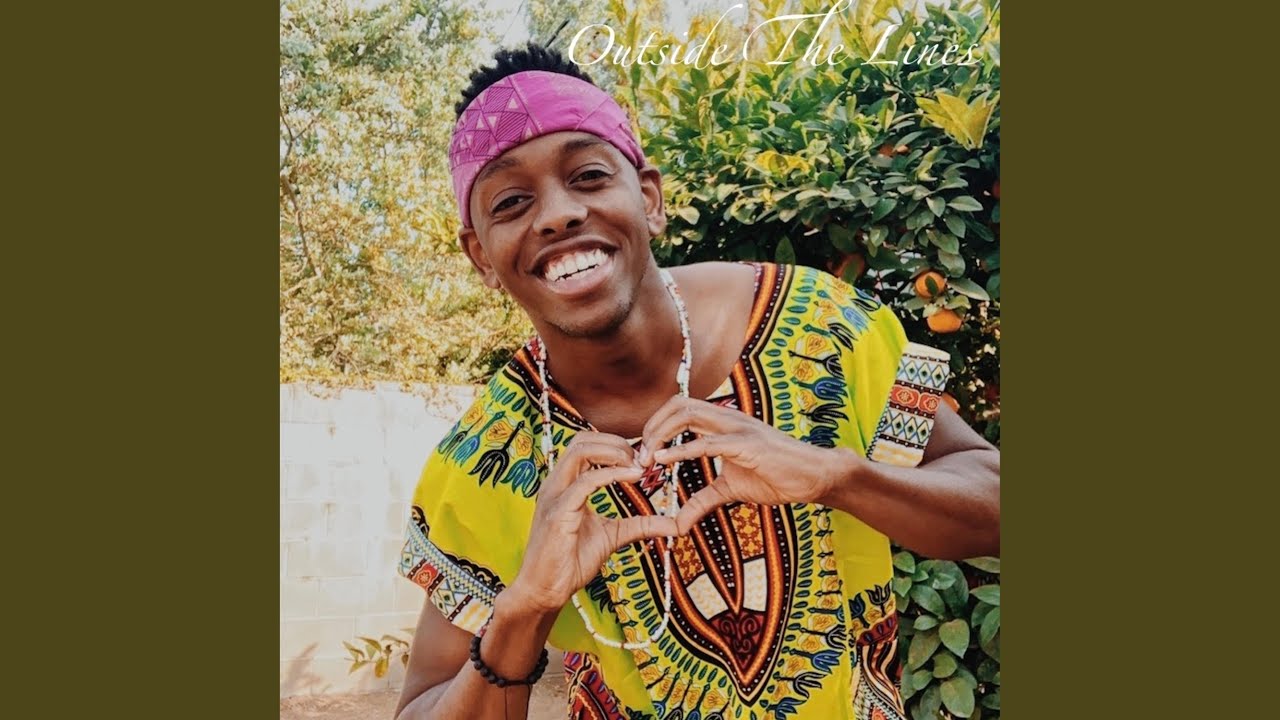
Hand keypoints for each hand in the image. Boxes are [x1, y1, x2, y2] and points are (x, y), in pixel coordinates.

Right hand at [506, 431, 678, 614]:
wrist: (546, 591)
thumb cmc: (571, 562)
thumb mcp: (614, 536)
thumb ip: (640, 524)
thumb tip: (674, 524)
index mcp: (565, 485)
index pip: (587, 445)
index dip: (616, 444)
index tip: (643, 459)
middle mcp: (556, 484)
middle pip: (582, 439)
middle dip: (616, 442)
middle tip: (643, 459)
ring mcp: (554, 496)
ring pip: (580, 451)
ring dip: (614, 452)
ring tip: (639, 466)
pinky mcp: (557, 513)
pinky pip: (584, 482)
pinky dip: (611, 474)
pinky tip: (633, 478)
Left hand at [639, 396, 853, 533]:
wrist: (814, 476)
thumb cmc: (777, 476)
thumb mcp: (730, 489)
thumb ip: (702, 501)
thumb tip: (678, 523)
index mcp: (722, 423)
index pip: (680, 409)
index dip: (656, 426)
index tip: (643, 454)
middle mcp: (727, 417)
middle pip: (678, 404)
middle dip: (652, 427)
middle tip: (639, 456)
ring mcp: (737, 428)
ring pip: (687, 414)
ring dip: (660, 434)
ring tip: (647, 458)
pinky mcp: (747, 444)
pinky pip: (709, 442)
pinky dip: (682, 450)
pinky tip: (664, 460)